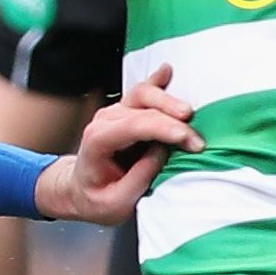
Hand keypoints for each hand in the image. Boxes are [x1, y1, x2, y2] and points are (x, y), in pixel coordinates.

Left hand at [34, 64, 202, 222]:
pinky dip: (157, 81)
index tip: (188, 140)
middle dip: (173, 120)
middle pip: (141, 106)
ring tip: (189, 113)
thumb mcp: (115, 203)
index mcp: (98, 141)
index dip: (163, 129)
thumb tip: (162, 153)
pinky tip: (167, 70)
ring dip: (168, 100)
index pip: (132, 126)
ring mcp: (116, 112)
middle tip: (196, 139)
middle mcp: (106, 120)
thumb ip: (138, 179)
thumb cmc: (95, 199)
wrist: (79, 190)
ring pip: (143, 94)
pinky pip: (142, 91)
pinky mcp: (127, 111)